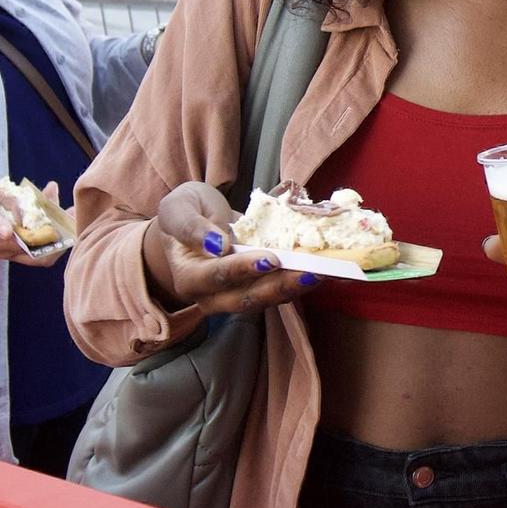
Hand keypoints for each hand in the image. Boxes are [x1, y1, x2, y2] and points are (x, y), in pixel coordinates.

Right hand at [146, 181, 311, 314]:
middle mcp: (213, 295)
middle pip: (247, 298)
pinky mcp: (258, 286)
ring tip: (325, 272)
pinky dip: (302, 280)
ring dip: (297, 286)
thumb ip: (190, 226)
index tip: (269, 259)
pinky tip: (328, 270)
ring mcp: (238, 294)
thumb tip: (217, 244)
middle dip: (281, 286)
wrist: (193, 220)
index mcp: (189, 278)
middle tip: (311, 272)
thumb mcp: (177, 209)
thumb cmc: (184, 212)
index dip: (243, 269)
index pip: (217, 276)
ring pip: (268, 298)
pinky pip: (280, 288)